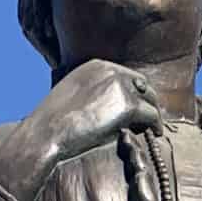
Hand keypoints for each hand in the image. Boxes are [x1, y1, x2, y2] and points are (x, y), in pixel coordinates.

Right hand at [20, 59, 161, 173]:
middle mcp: (110, 70)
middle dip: (147, 100)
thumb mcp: (67, 96)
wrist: (46, 134)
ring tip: (154, 127)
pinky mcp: (129, 106)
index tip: (137, 105)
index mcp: (95, 66)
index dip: (133, 91)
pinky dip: (155, 124)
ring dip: (153, 113)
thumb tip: (92, 108)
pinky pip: (152, 115)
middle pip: (141, 84)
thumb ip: (86, 94)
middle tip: (150, 118)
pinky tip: (155, 133)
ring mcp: (121, 87)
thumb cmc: (51, 124)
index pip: (124, 75)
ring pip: (150, 99)